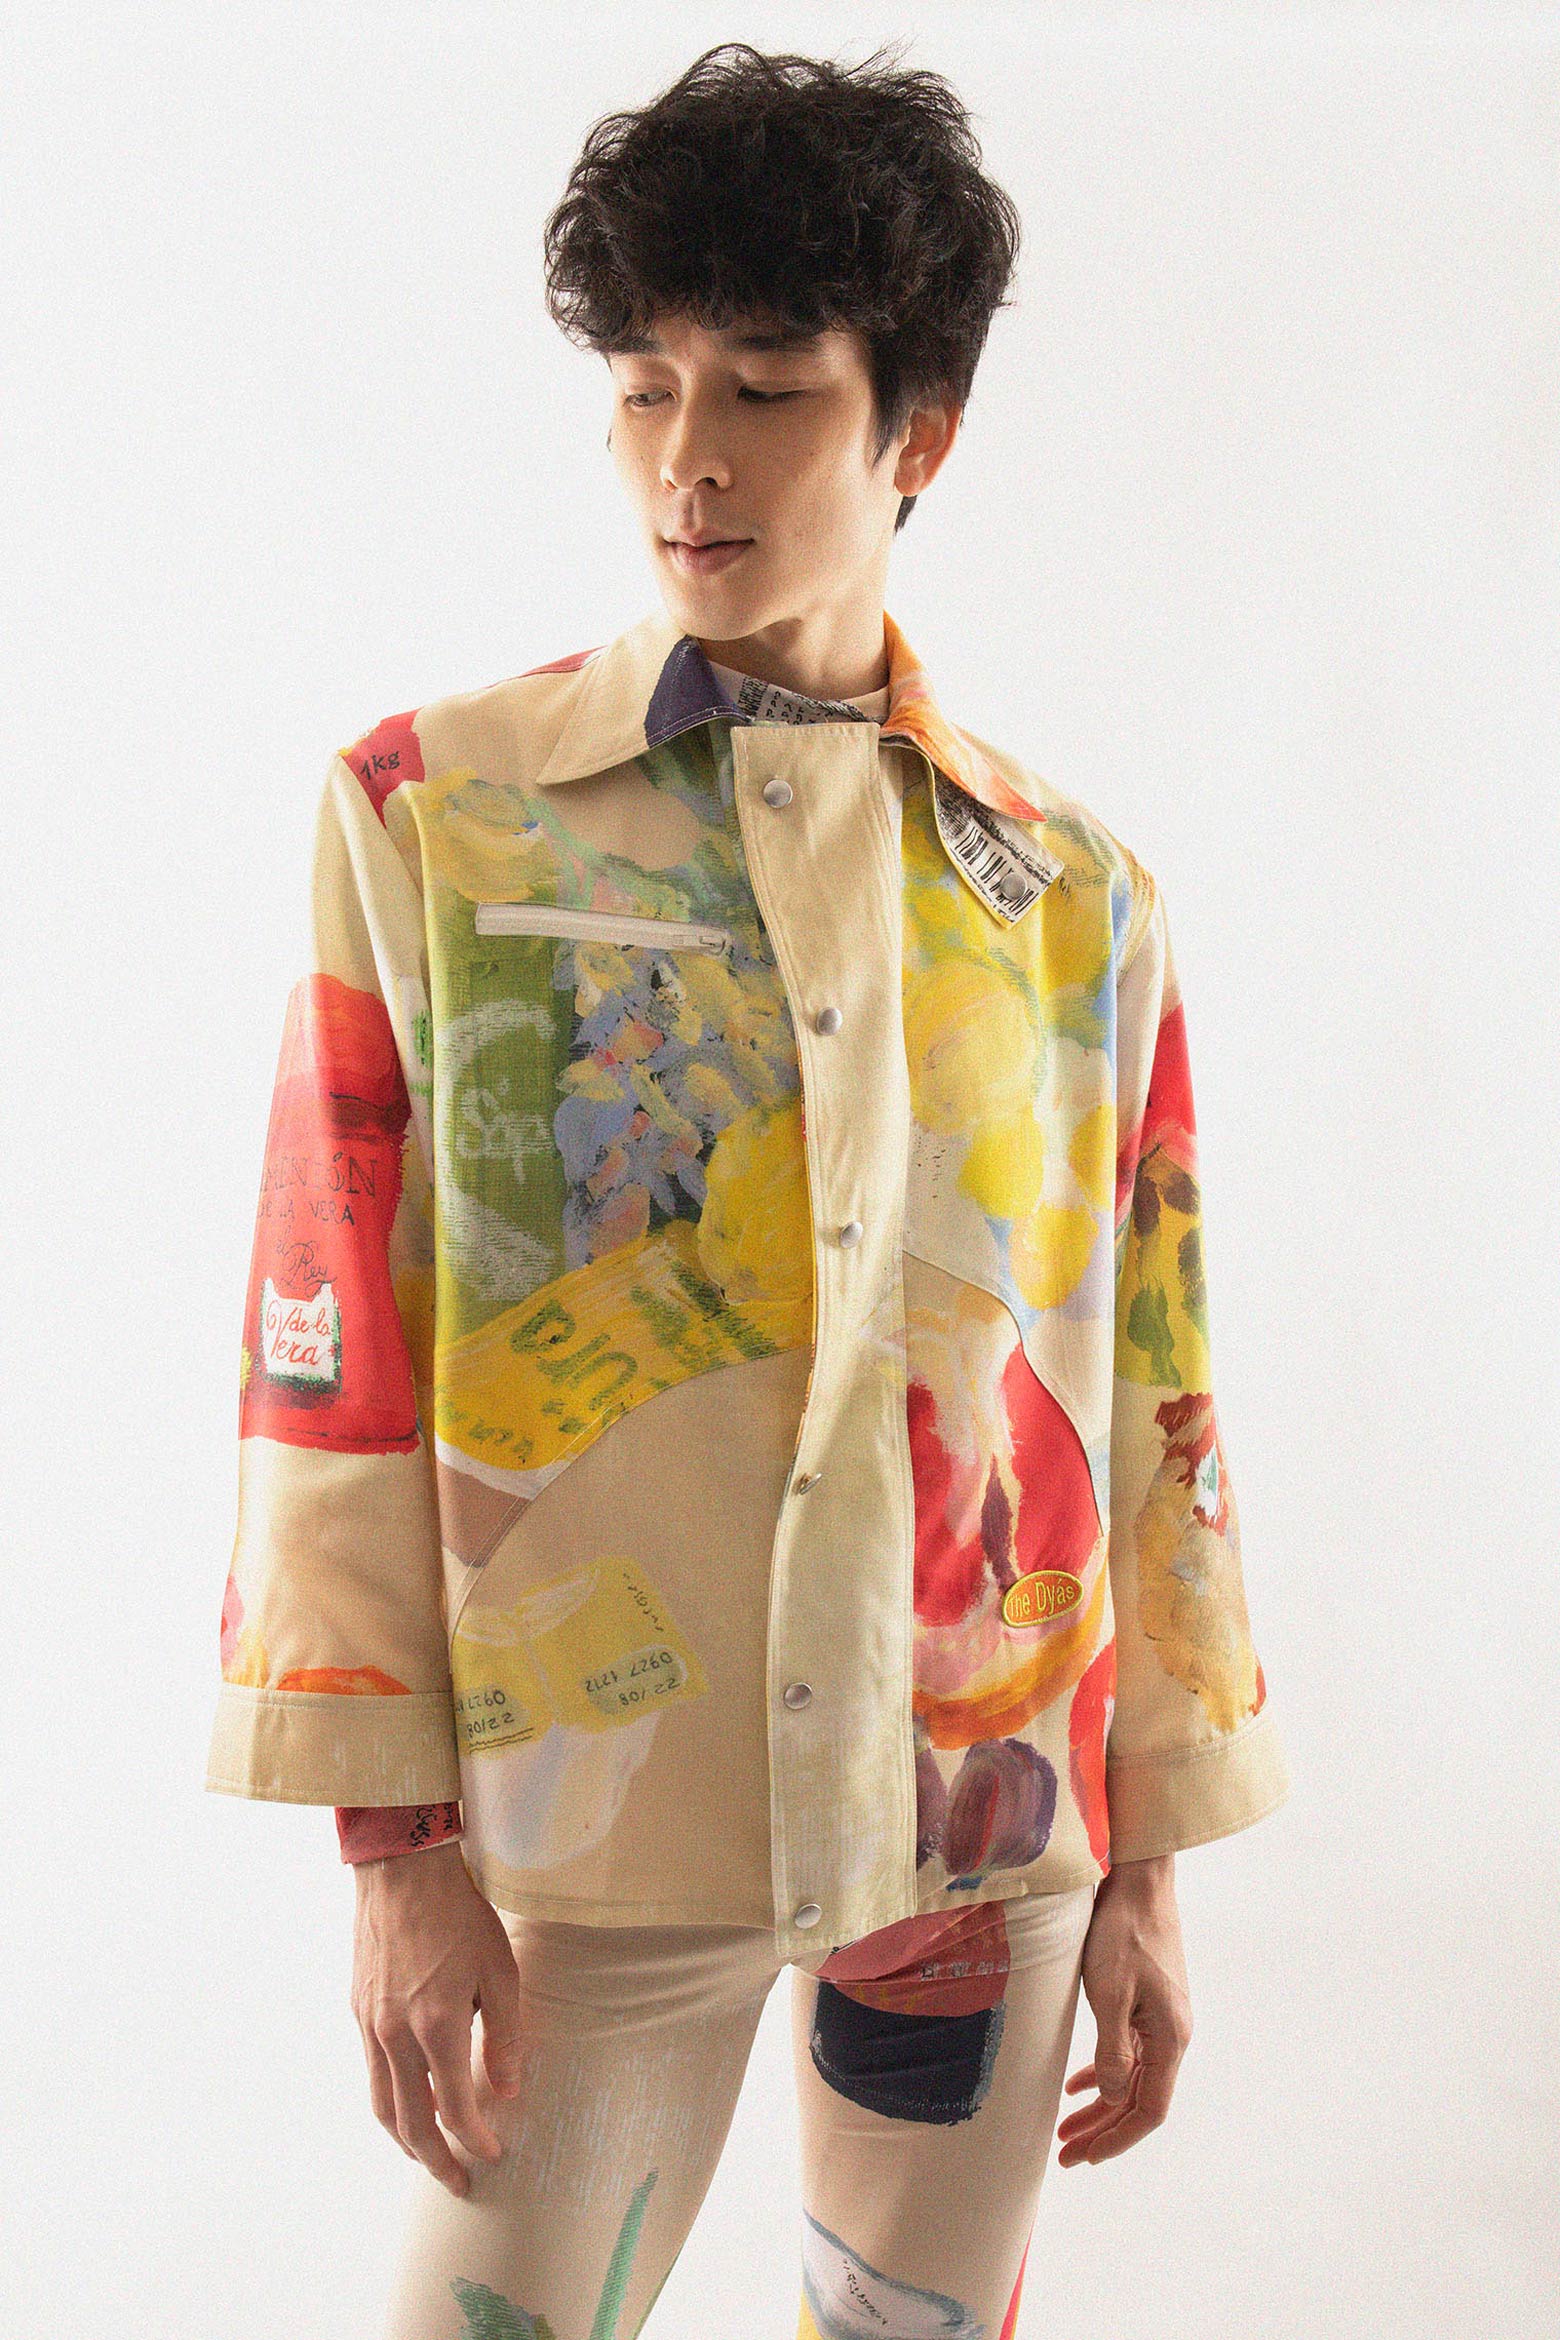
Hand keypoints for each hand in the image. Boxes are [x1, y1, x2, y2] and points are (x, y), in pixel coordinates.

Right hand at [350, 1839, 524, 2196]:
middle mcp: (396, 2034)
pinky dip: (390, 2100)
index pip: (454, 2108)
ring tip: (430, 2155)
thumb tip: (507, 2090)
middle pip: (410, 2122)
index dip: (475, 2139)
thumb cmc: (459, 1915)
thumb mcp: (500, 1971)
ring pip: (382, 2105)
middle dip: (436, 2160)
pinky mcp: (359, 2010)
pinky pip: (372, 2072)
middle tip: (458, 2181)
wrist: (402, 1871)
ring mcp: (371, 2024)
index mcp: (437, 2026)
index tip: (492, 2153)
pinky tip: (410, 2100)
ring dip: (406, 2139)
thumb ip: (505, 2036)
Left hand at [1056, 1852, 1192, 2166]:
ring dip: (1100, 2105)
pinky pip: (1127, 2053)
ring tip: (1065, 2128)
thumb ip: (1112, 2050)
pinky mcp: (1146, 2003)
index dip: (1117, 2138)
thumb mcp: (1110, 1992)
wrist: (1138, 1881)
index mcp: (1170, 2037)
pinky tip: (1078, 2084)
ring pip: (1130, 2079)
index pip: (1148, 2109)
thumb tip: (1109, 2098)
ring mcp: (1160, 2019)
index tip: (1084, 2157)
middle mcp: (1171, 2035)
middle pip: (1138, 2099)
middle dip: (1103, 2131)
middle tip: (1065, 2153)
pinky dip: (1103, 2072)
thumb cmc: (1123, 1932)